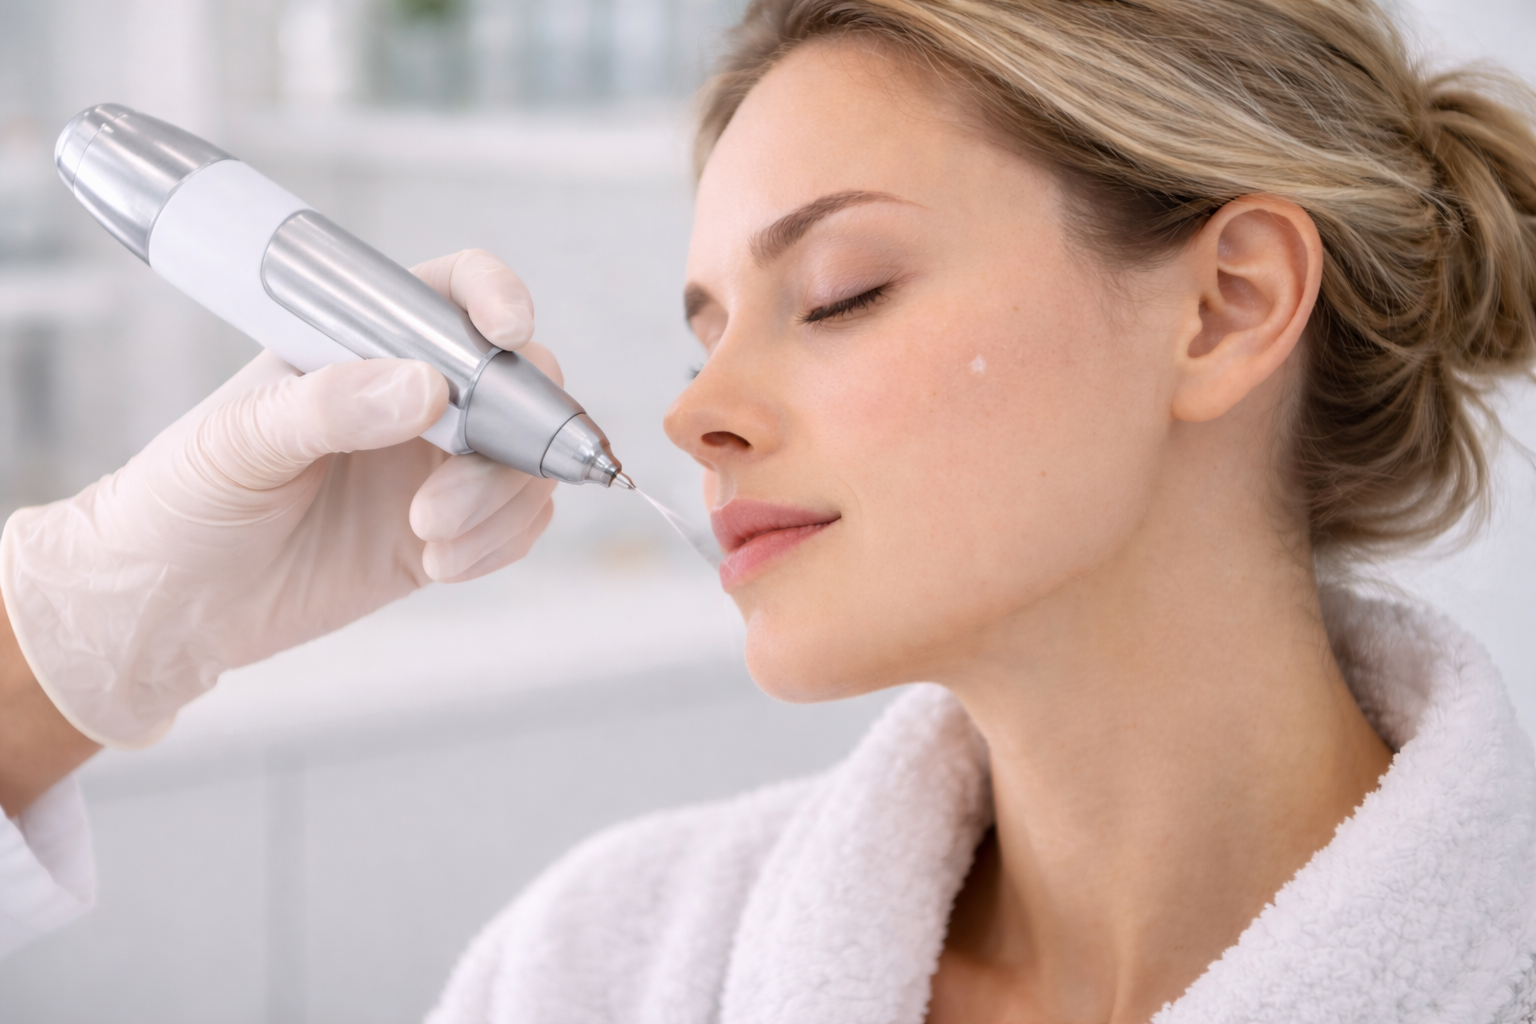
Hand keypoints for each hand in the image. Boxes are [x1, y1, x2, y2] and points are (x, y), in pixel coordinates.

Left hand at [0, 250, 556, 750]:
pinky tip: (439, 563)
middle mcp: (409, 397)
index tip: (507, 333)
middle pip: (516, 380)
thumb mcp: (240, 439)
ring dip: (500, 500)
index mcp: (357, 343)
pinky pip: (517, 524)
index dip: (496, 298)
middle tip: (450, 483)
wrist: (172, 607)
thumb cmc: (184, 500)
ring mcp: (433, 466)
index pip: (449, 293)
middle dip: (511, 429)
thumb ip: (330, 406)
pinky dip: (498, 543)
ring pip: (524, 460)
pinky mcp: (446, 532)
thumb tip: (428, 388)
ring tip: (431, 533)